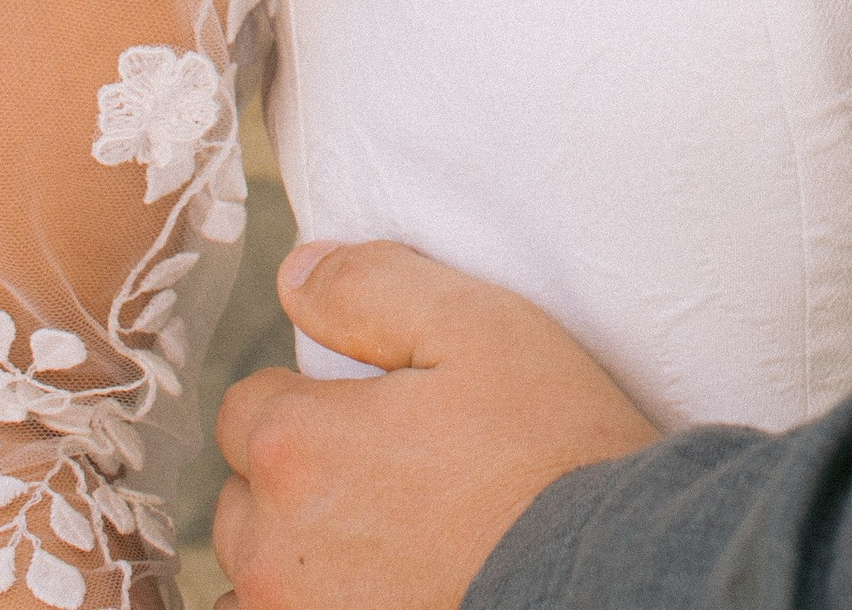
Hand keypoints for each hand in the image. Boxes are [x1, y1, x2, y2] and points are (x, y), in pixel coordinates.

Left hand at [213, 238, 659, 609]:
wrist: (607, 573)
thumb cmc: (546, 448)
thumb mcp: (474, 324)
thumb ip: (368, 285)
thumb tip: (296, 273)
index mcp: (294, 447)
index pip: (247, 407)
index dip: (311, 397)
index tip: (375, 409)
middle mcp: (272, 547)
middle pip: (244, 494)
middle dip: (296, 474)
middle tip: (389, 469)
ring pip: (256, 570)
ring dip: (296, 550)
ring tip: (385, 534)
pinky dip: (312, 602)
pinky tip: (377, 583)